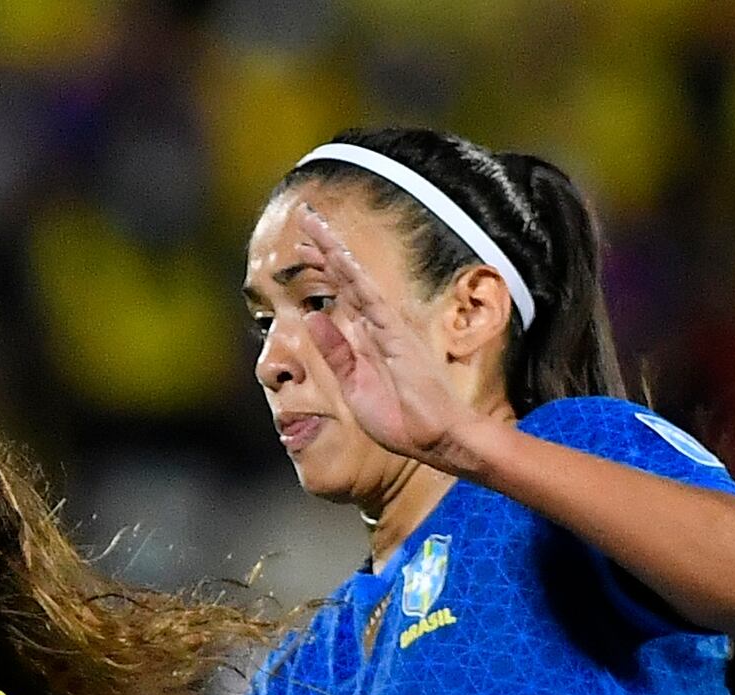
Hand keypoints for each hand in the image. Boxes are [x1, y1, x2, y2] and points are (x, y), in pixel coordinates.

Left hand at [291, 199, 497, 471]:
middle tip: (304, 216)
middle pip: (346, 276)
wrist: (433, 437)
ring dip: (334, 252)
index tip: (301, 246)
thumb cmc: (399, 417)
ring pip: (356, 279)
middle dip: (324, 246)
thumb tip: (313, 315)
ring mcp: (388, 327)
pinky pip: (371, 301)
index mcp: (369, 335)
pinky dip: (354, 278)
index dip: (322, 268)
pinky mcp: (395, 337)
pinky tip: (338, 258)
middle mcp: (378, 323)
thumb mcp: (352, 384)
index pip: (342, 292)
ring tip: (313, 225)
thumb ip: (335, 351)